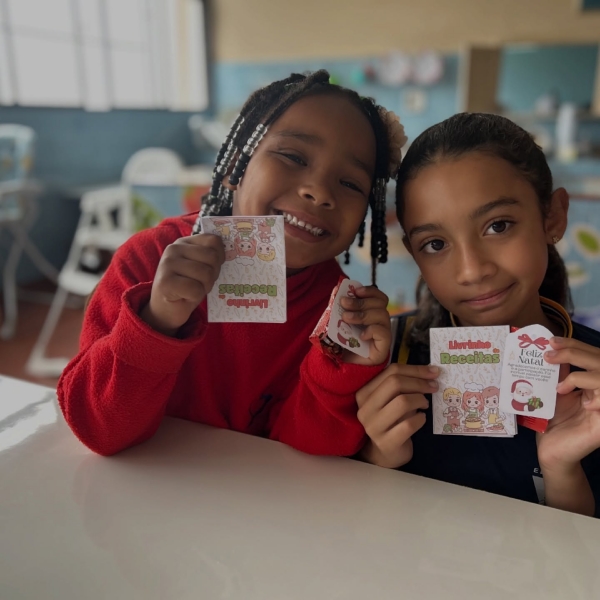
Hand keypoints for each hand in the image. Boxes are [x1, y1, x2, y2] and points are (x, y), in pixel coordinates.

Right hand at [140, 234, 224, 335]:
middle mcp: (174, 249)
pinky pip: (195, 289)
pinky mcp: (165, 282)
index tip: (211, 268)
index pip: (213, 241)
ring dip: (204, 287)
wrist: (166, 310)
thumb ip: (211, 256)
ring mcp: (167, 264)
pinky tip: (185, 297)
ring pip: (205, 273)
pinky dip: (195, 297)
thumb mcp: (201, 267)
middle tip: (200, 283)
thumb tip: (233, 252)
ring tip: (193, 290)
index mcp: (184, 242)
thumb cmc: (188, 288)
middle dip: (212, 274)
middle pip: (212, 257)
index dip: (219, 257)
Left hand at [340, 286, 390, 365]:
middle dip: (361, 301)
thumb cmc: (340, 345)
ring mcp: (383, 335)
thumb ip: (338, 309)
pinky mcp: (384, 347)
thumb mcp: (337, 324)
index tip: (355, 290)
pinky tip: (361, 335)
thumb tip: (336, 290)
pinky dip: (372, 330)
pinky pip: (384, 333)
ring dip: (363, 314)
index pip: (379, 298)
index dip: (369, 291)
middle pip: (381, 304)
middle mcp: (380, 323)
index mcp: (372, 315)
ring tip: (346, 318)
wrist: (341, 369)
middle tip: (344, 303)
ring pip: (383, 315)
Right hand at [355, 363, 438, 467]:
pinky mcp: (386, 442)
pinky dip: (420, 419)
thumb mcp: (392, 399)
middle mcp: (365, 408)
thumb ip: (403, 384)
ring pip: (402, 402)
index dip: (415, 370)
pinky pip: (409, 424)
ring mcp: (373, 426)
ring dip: (420, 400)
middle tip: (433, 387)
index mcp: (364, 392)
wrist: (385, 452)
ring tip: (424, 404)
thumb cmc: (391, 420)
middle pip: (395, 383)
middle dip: (419, 383)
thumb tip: (431, 371)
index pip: (391, 371)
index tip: (433, 373)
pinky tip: (421, 418)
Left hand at [538, 337, 599, 470]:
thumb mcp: (554, 392)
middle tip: (549, 352)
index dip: (575, 345)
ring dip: (583, 376)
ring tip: (560, 386)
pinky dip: (597, 396)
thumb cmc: (552, 422)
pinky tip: (582, 401)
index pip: (592, 357)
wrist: (552, 451)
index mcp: (593, 384)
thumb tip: (550, 349)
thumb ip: (558, 373)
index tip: (552, 341)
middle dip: (575, 353)